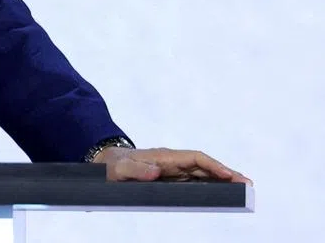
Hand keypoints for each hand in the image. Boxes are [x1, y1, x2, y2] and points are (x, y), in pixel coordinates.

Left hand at [94, 146, 251, 183]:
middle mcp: (171, 162)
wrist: (103, 164)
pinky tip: (222, 194)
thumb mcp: (118, 168)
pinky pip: (194, 182)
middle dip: (226, 174)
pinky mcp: (171, 180)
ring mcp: (173, 170)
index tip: (230, 175)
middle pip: (204, 166)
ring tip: (242, 191)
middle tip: (248, 185)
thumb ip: (134, 170)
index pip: (194, 158)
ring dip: (222, 181)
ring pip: (202, 174)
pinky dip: (210, 186)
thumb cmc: (112, 166)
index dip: (213, 166)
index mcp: (163, 156)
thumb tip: (156, 172)